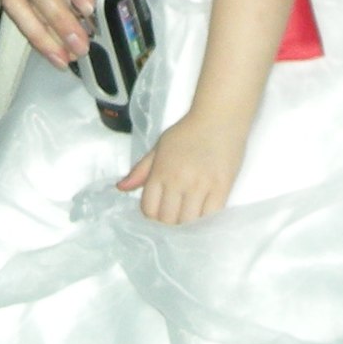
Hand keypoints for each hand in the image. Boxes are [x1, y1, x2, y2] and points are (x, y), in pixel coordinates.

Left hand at [118, 112, 246, 223]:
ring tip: (188, 218)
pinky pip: (210, 217)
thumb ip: (141, 169)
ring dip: (186, 226)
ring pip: (188, 223)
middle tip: (174, 218)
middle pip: (168, 220)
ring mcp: (201, 186)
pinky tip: (203, 217)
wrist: (220, 117)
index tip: (158, 213)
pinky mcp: (222, 188)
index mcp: (160, 171)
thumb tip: (120, 188)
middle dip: (168, 223)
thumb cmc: (188, 132)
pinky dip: (205, 222)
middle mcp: (178, 180)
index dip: (151, 216)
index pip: (149, 209)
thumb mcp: (160, 146)